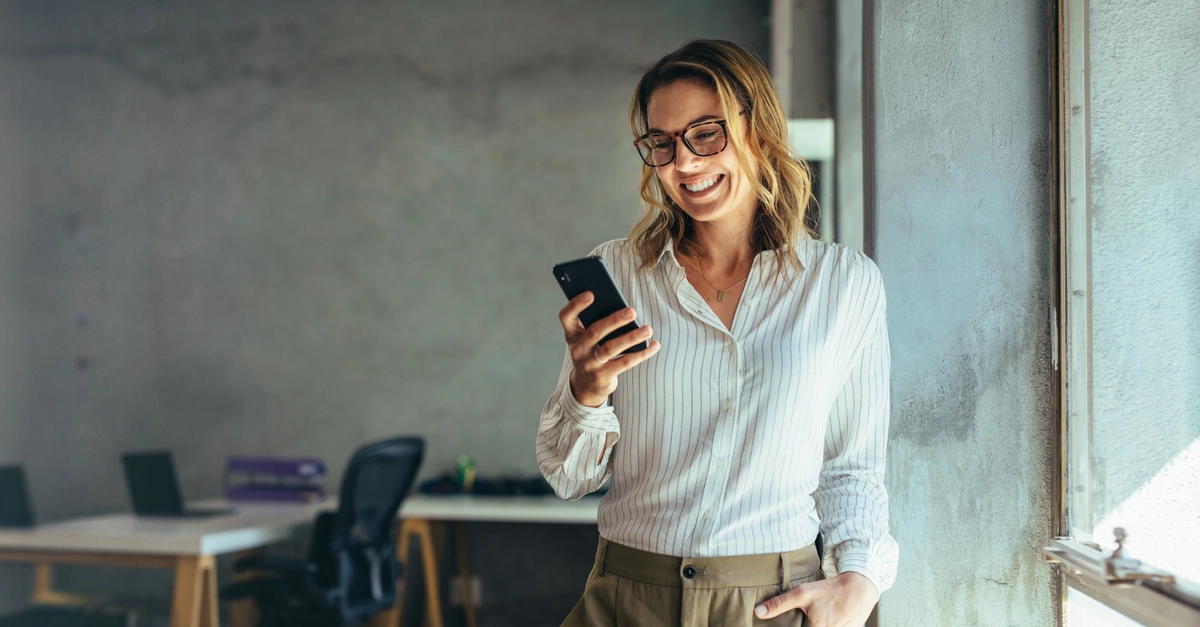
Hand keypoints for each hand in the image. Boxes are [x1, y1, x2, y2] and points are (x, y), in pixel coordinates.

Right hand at [558, 291, 659, 407]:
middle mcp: (578, 349)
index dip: (576, 305)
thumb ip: (597, 323)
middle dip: (615, 320)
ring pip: (611, 348)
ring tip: (648, 329)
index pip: (566, 316)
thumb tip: (624, 310)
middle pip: (595, 331)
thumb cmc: (591, 353)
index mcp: (572, 334)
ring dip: (631, 337)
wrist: (586, 385)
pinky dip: (641, 353)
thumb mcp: (587, 339)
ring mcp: (589, 364)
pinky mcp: (603, 376)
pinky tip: (654, 345)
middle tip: (632, 311)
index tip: (591, 293)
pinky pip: (625, 362)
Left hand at [753, 572, 877, 626]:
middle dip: (808, 624)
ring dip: (819, 624)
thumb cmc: (829, 590)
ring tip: (822, 615)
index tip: (802, 621)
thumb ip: (779, 604)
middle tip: (813, 615)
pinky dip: (830, 624)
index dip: (799, 626)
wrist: (859, 589)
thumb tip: (758, 612)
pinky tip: (829, 618)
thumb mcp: (802, 594)